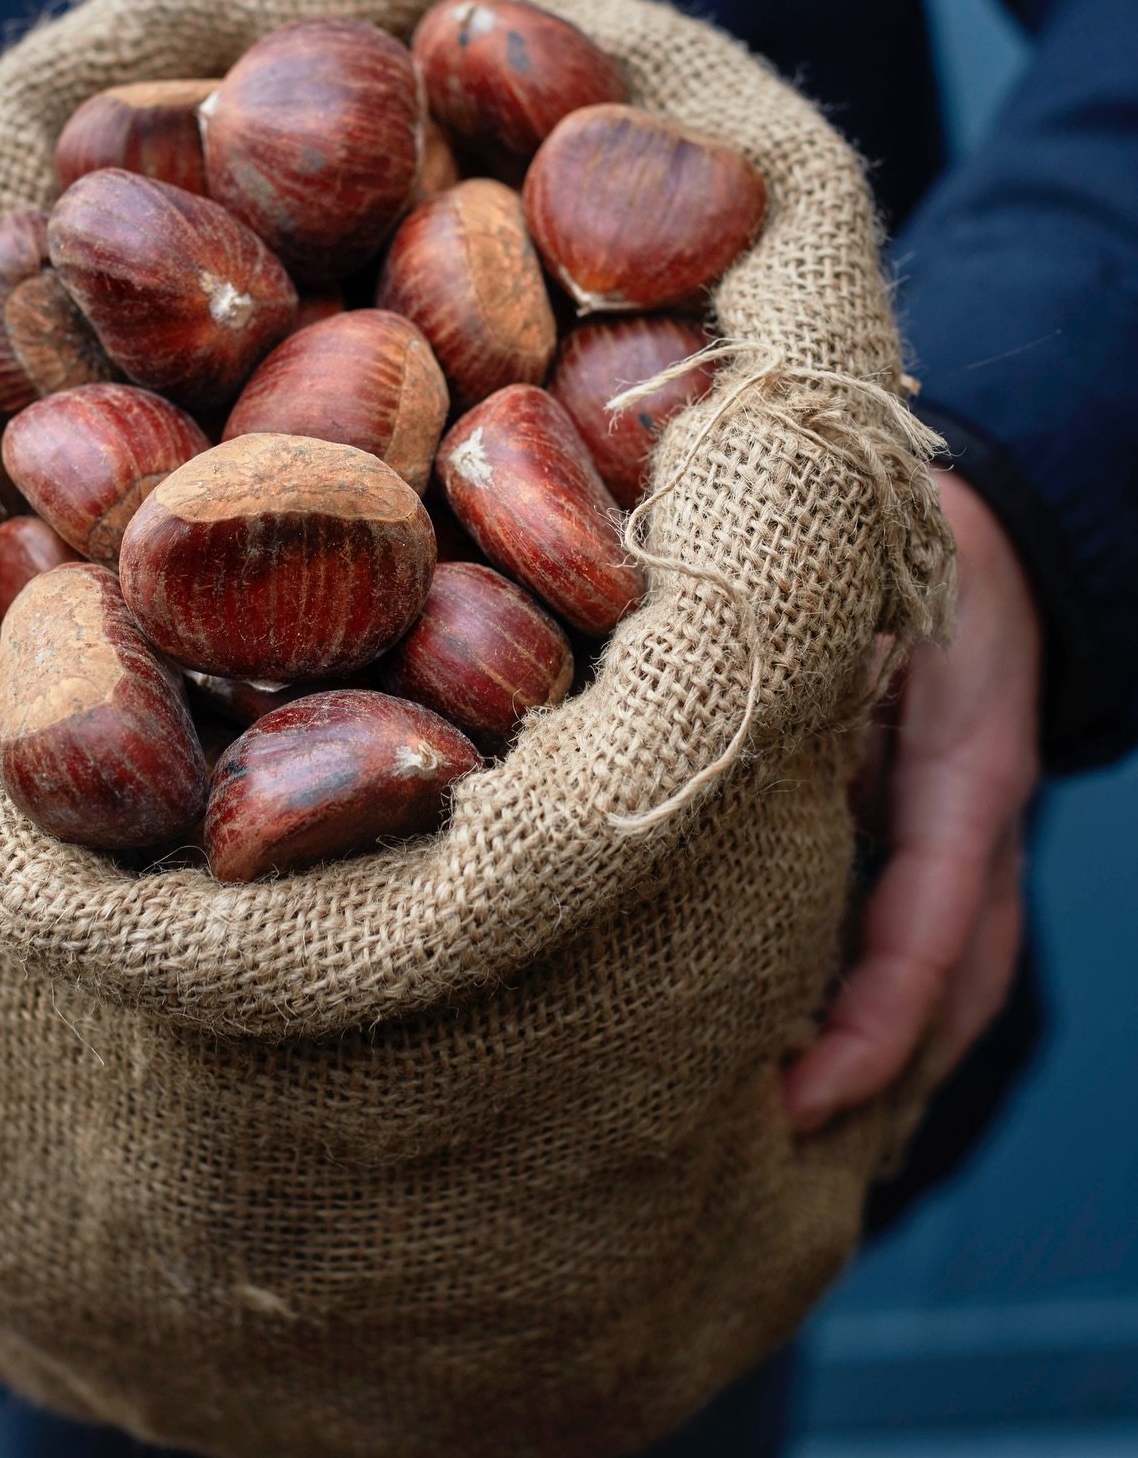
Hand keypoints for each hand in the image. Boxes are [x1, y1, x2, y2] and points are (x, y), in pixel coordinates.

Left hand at [784, 468, 1041, 1131]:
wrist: (992, 533)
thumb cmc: (908, 556)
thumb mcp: (858, 604)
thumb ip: (793, 674)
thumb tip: (685, 736)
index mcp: (966, 777)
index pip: (929, 932)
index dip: (870, 1025)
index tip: (799, 1096)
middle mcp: (980, 828)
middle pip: (954, 987)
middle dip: (879, 1072)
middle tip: (776, 1143)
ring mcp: (975, 838)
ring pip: (957, 980)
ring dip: (891, 1056)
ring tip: (801, 1128)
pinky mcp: (949, 835)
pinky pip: (937, 941)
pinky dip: (894, 1005)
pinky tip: (827, 1045)